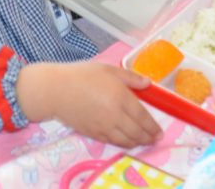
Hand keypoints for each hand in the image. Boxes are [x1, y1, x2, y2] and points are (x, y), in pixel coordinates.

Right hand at [16, 62, 160, 147]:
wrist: (55, 91)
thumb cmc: (81, 75)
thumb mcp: (108, 69)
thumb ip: (130, 77)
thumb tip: (148, 83)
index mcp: (121, 97)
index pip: (142, 117)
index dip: (152, 127)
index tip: (159, 132)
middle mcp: (114, 115)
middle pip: (136, 132)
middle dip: (148, 138)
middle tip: (155, 139)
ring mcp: (103, 126)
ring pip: (125, 140)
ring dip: (137, 143)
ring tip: (144, 142)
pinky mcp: (93, 133)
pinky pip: (112, 142)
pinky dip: (122, 144)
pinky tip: (126, 142)